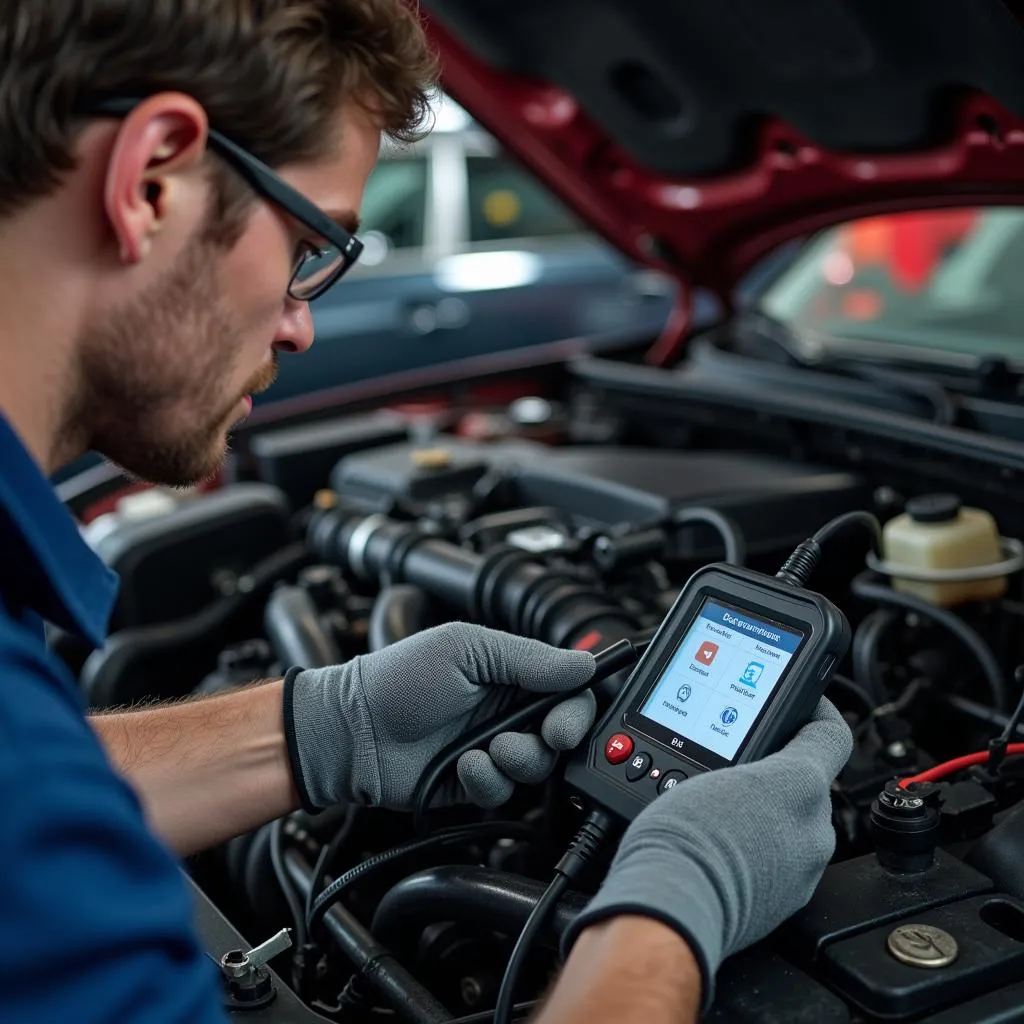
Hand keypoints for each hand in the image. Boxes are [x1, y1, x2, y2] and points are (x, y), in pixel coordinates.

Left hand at [285, 623, 596, 810]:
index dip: (577, 709)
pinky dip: (488, 780)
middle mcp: (507, 710)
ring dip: (518, 759)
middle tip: (540, 736)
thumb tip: (584, 664)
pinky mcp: (475, 781)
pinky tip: (464, 765)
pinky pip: (504, 791)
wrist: (353, 730)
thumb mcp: (466, 650)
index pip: (569, 690)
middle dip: (553, 739)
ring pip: (538, 766)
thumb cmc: (398, 679)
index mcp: (510, 673)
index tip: (565, 721)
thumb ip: (528, 659)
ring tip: (487, 749)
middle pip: (563, 733)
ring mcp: (492, 747)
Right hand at [563, 698, 851, 1008]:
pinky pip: (786, 858)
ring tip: (726, 808)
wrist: (673, 906)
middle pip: (810, 781)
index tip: (805, 704)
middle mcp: (814, 825)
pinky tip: (729, 843)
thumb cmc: (683, 840)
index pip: (830, 733)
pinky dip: (765, 846)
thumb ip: (743, 762)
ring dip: (770, 811)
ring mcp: (806, 866)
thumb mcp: (702, 771)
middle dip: (779, 770)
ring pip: (797, 821)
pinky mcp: (792, 899)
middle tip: (741, 765)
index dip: (817, 711)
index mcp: (799, 783)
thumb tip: (749, 758)